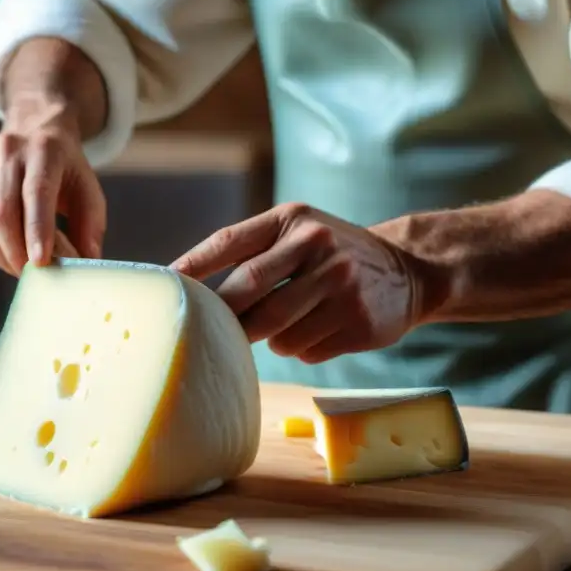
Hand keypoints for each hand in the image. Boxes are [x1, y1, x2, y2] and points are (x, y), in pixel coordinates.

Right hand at [0, 100, 106, 276]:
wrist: (32, 134)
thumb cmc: (63, 171)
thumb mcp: (88, 191)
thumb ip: (90, 226)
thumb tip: (85, 264)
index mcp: (43, 148)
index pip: (36, 191)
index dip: (37, 229)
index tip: (41, 262)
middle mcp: (4, 151)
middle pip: (2, 213)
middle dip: (18, 253)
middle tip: (34, 276)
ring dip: (2, 258)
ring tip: (22, 266)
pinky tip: (4, 252)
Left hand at [171, 202, 422, 363]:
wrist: (407, 271)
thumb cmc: (332, 254)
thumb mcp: (298, 233)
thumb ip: (251, 251)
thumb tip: (187, 288)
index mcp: (293, 219)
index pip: (229, 242)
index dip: (192, 266)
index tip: (163, 286)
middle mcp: (318, 246)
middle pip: (248, 289)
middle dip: (221, 316)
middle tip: (202, 332)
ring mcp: (341, 285)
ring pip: (275, 330)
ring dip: (266, 338)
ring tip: (279, 327)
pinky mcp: (357, 323)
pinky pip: (304, 351)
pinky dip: (299, 348)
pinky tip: (317, 331)